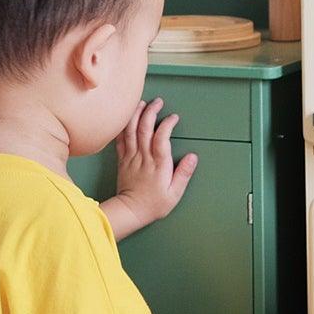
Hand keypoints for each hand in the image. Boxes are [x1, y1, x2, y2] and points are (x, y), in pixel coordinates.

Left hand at [101, 98, 197, 240]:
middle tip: (158, 102)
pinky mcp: (122, 159)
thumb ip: (184, 173)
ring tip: (142, 103)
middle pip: (144, 128)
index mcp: (158, 164)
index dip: (167, 124)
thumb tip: (193, 157)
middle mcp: (144, 157)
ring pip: (130, 130)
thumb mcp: (175, 193)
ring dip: (136, 114)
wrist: (130, 211)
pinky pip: (120, 139)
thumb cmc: (154, 204)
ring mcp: (131, 156)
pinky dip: (123, 126)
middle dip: (151, 111)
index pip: (161, 137)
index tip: (173, 117)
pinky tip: (126, 117)